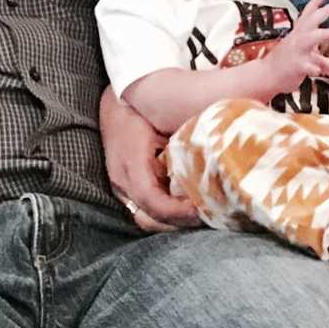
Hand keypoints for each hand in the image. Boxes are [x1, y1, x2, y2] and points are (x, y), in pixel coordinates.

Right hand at [98, 86, 198, 231]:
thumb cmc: (142, 111)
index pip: (151, 199)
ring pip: (144, 217)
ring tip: (195, 213)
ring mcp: (120, 186)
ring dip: (170, 221)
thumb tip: (213, 152)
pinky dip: (163, 212)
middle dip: (177, 222)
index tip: (200, 208)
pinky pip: (143, 209)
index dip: (176, 210)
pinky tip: (182, 205)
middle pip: (148, 217)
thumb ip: (183, 141)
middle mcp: (122, 180)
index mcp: (131, 163)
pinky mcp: (123, 187)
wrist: (115, 106)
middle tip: (204, 215)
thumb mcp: (162, 121)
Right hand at [264, 0, 328, 93]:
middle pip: (310, 21)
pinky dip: (313, 67)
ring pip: (309, 39)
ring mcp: (296, 52)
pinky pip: (306, 66)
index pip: (305, 15)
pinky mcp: (295, 67)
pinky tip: (320, 69)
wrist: (265, 75)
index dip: (314, 3)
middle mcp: (296, 40)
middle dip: (324, 11)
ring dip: (324, 33)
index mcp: (297, 35)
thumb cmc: (282, 61)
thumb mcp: (293, 44)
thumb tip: (317, 29)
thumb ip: (305, 36)